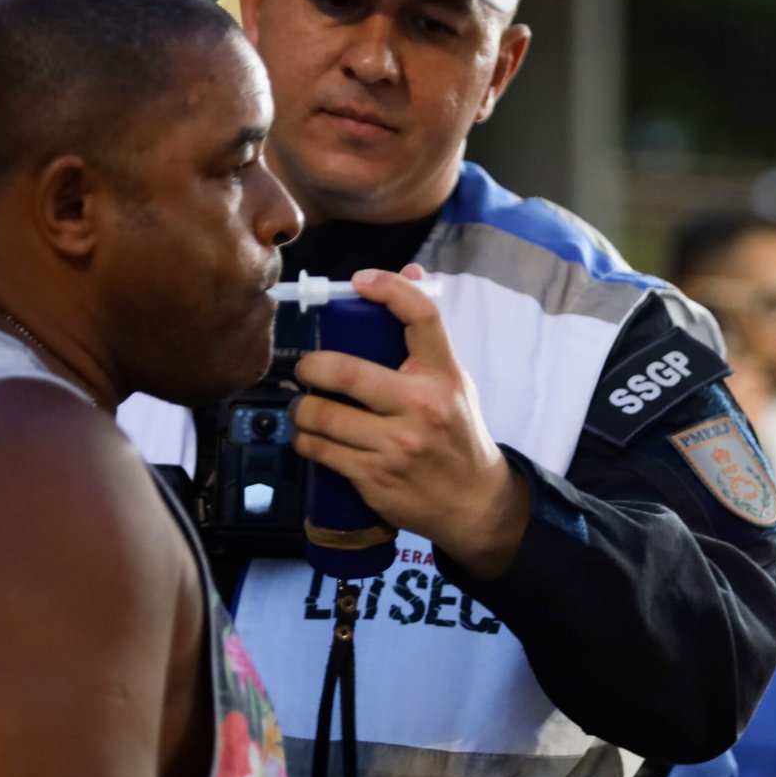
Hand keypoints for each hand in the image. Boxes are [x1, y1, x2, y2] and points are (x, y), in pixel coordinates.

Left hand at [290, 265, 529, 578]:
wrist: (473, 502)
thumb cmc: (457, 433)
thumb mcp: (454, 381)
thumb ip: (428, 335)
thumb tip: (412, 274)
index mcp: (444, 376)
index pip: (421, 316)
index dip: (389, 288)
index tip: (359, 281)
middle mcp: (422, 407)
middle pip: (346, 372)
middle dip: (311, 367)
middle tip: (307, 370)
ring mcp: (397, 446)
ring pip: (322, 416)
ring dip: (301, 409)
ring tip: (304, 407)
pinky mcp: (375, 477)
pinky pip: (320, 450)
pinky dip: (305, 440)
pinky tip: (310, 437)